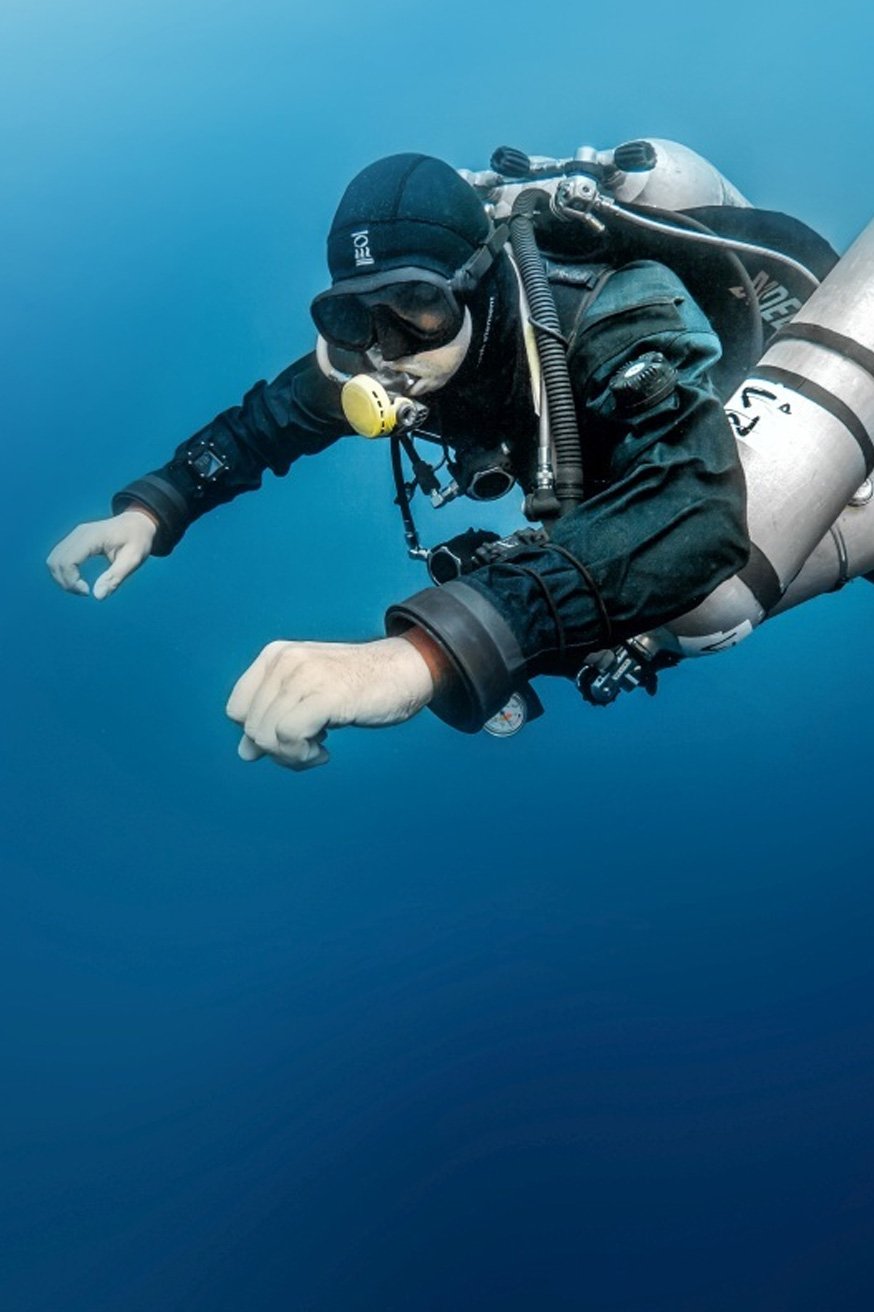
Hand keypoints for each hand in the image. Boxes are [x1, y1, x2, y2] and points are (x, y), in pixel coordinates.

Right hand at [46, 508, 157, 598]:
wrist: (138, 522)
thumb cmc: (138, 540)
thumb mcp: (133, 560)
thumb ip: (115, 578)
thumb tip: (97, 596)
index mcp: (93, 537)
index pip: (67, 561)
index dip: (71, 581)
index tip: (87, 591)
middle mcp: (79, 533)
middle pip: (55, 562)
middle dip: (65, 582)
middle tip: (85, 591)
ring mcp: (74, 535)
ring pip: (53, 560)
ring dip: (61, 578)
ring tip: (81, 587)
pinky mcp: (74, 540)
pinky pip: (59, 557)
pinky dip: (63, 572)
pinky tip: (78, 578)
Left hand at [226, 637, 434, 770]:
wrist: (407, 670)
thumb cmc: (360, 686)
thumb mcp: (308, 698)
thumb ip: (275, 718)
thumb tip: (245, 753)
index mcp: (275, 656)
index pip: (236, 708)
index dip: (258, 733)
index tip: (289, 738)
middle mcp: (284, 660)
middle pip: (250, 726)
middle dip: (276, 750)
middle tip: (309, 749)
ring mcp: (304, 674)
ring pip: (267, 735)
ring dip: (291, 756)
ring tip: (317, 750)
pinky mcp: (324, 694)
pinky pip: (289, 737)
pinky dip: (303, 755)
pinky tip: (324, 752)